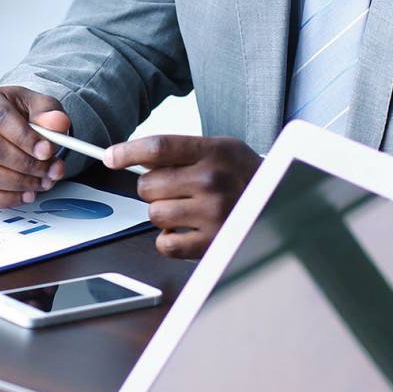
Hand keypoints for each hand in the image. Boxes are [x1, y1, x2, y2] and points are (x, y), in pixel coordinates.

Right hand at [0, 85, 72, 203]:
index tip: (47, 151)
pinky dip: (8, 198)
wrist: (6, 125)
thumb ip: (49, 112)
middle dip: (27, 164)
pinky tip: (26, 193)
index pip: (1, 118)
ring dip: (20, 183)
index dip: (26, 138)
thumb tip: (58, 123)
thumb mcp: (37, 104)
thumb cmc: (17, 114)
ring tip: (42, 181)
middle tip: (49, 170)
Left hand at [110, 133, 262, 258]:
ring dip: (163, 213)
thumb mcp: (221, 149)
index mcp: (213, 152)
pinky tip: (186, 230)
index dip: (126, 152)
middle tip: (175, 189)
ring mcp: (212, 213)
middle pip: (148, 185)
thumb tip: (135, 158)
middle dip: (153, 188)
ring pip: (154, 214)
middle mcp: (211, 180)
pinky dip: (169, 240)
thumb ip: (182, 151)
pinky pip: (165, 244)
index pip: (157, 147)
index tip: (110, 157)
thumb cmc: (245, 175)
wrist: (282, 202)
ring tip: (186, 209)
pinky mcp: (212, 242)